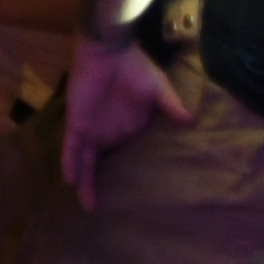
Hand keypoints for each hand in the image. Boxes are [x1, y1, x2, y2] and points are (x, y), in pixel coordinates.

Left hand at [61, 36, 188, 208]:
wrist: (108, 50)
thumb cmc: (134, 67)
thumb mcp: (158, 89)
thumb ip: (171, 107)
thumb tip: (193, 121)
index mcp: (128, 129)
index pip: (126, 158)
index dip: (129, 176)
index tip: (137, 199)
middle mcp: (109, 135)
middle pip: (104, 167)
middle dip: (103, 188)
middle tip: (105, 213)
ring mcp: (92, 131)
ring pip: (86, 163)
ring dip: (86, 183)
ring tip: (88, 207)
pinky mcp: (77, 124)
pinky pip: (71, 149)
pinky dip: (70, 164)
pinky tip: (71, 182)